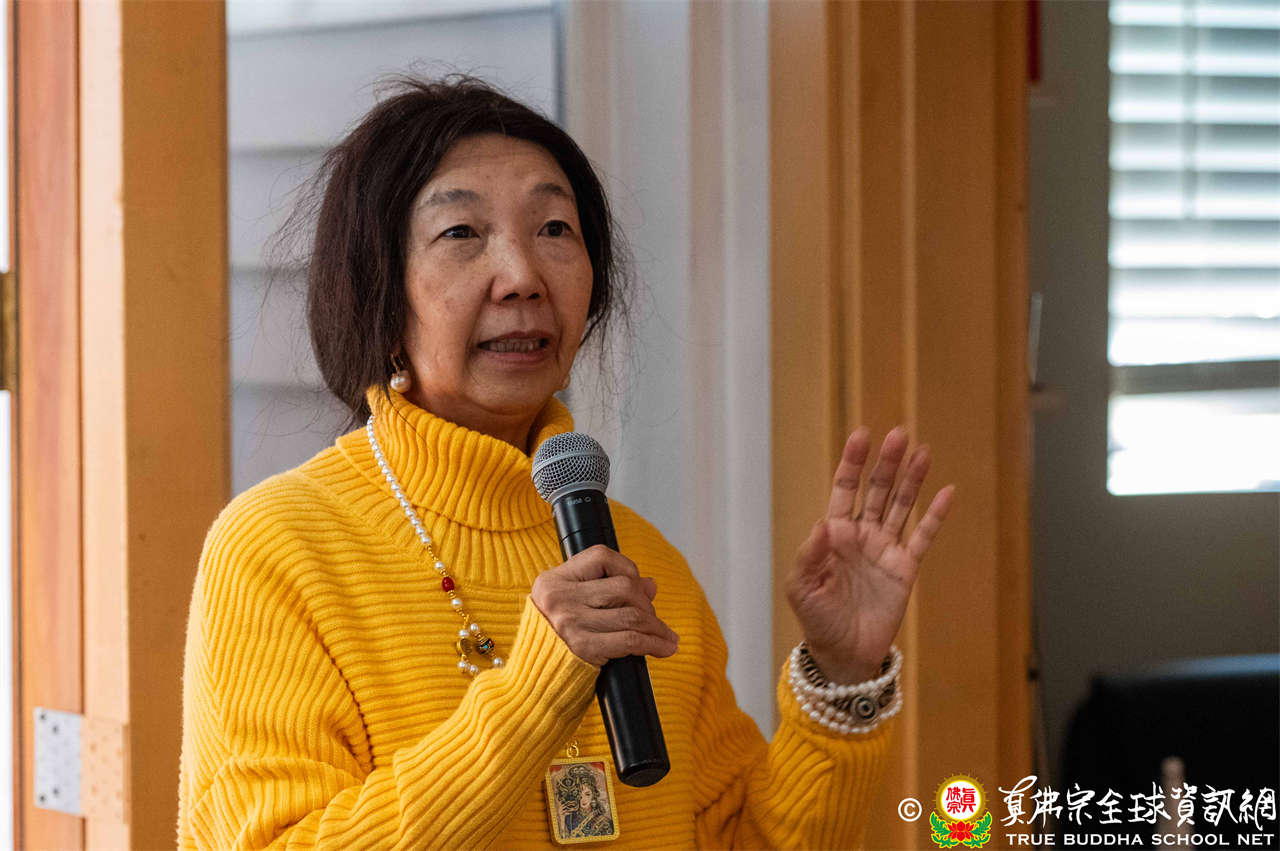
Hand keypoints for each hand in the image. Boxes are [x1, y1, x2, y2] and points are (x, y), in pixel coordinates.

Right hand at [531, 545, 679, 666]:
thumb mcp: (574, 602)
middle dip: (645, 603)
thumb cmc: (558, 635)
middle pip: (623, 587)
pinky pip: (630, 640)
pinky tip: (665, 647)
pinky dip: (654, 643)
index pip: (602, 557)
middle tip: (651, 618)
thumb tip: (650, 585)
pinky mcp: (583, 647)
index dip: (628, 569)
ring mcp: (571, 621)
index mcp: (554, 579)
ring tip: (667, 636)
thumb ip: (608, 588)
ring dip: (656, 627)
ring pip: (631, 614)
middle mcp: (560, 597)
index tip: (637, 587)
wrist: (536, 673)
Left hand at [785, 427, 954, 683]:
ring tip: (923, 451)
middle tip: (899, 434)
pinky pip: (923, 536)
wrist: (844, 654)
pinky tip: (946, 491)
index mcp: (834, 534)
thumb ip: (811, 554)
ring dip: (912, 479)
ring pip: (901, 506)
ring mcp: (885, 549)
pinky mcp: (906, 568)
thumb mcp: (802, 587)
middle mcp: (861, 535)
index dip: (852, 462)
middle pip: (877, 490)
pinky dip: (935, 515)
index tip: (862, 434)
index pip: (845, 489)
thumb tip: (823, 524)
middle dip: (887, 463)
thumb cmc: (817, 620)